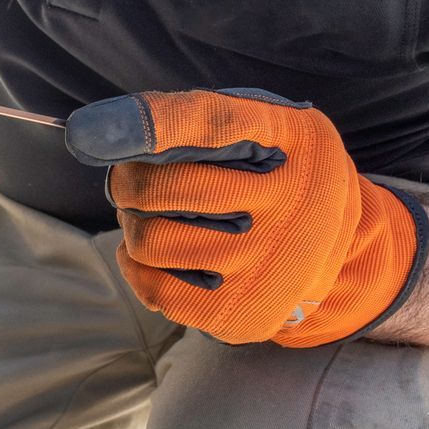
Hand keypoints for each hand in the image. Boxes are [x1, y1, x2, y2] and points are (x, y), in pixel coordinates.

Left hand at [64, 89, 428, 345]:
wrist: (339, 250)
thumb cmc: (276, 173)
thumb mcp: (267, 127)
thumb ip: (199, 117)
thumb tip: (100, 130)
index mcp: (294, 141)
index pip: (212, 124)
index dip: (147, 124)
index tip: (88, 131)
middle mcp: (288, 203)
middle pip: (161, 188)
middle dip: (127, 180)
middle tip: (131, 179)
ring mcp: (267, 263)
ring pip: (149, 240)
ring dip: (131, 224)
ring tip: (147, 217)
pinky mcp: (244, 310)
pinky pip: (154, 289)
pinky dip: (135, 266)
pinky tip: (148, 254)